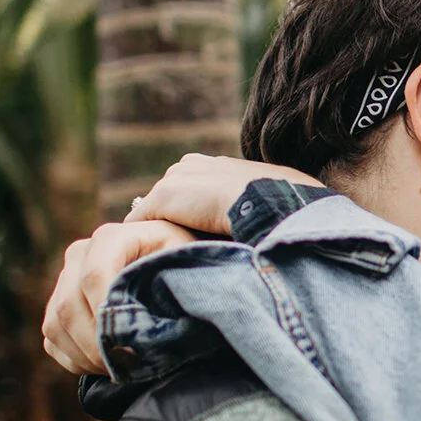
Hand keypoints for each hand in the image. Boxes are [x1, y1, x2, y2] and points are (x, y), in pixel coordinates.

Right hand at [42, 220, 198, 374]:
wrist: (169, 261)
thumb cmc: (182, 263)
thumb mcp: (184, 265)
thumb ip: (170, 286)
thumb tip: (149, 327)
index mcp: (110, 238)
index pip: (94, 276)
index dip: (107, 314)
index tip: (130, 343)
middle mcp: (79, 255)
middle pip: (69, 306)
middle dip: (97, 344)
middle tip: (127, 367)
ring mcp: (64, 279)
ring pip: (55, 325)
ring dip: (85, 356)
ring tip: (120, 369)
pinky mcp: (57, 305)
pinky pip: (53, 340)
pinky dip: (76, 361)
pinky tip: (106, 367)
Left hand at [126, 153, 317, 237]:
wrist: (270, 201)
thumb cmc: (281, 205)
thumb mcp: (267, 200)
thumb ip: (250, 205)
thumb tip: (250, 228)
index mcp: (216, 164)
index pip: (192, 190)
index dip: (194, 214)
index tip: (201, 236)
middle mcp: (190, 165)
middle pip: (169, 199)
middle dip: (174, 221)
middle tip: (180, 247)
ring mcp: (173, 180)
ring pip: (155, 212)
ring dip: (161, 231)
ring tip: (166, 255)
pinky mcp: (161, 199)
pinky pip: (139, 222)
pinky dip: (145, 240)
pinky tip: (153, 256)